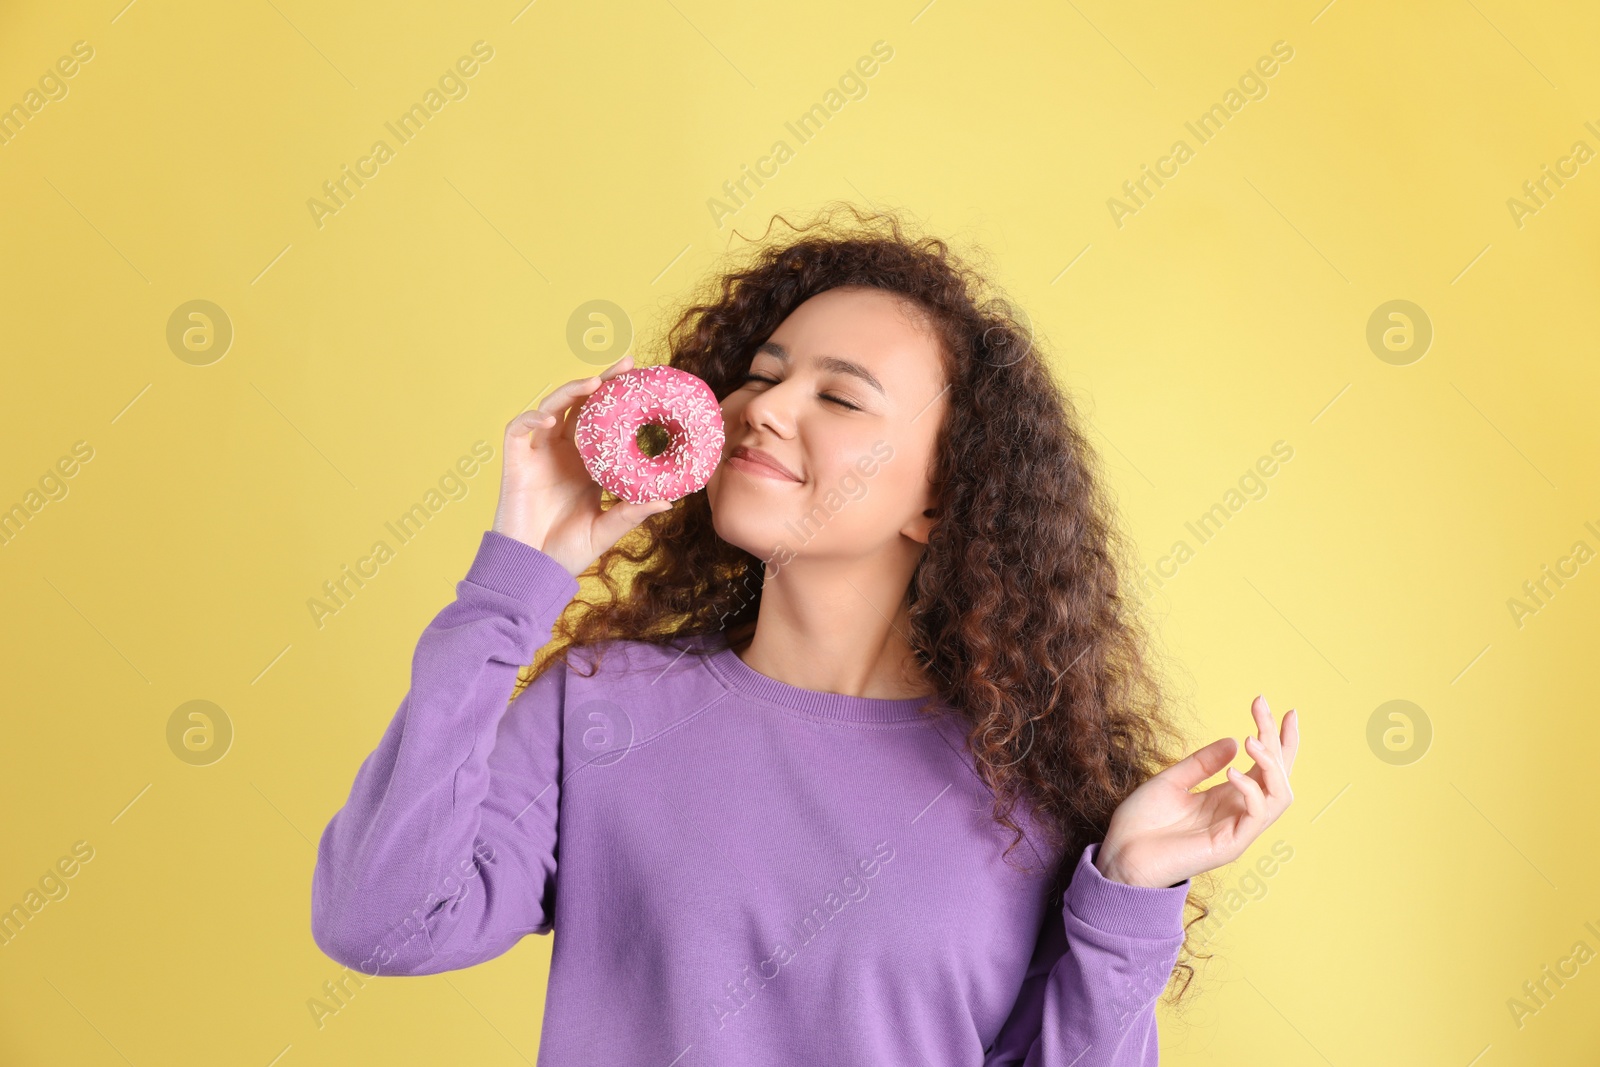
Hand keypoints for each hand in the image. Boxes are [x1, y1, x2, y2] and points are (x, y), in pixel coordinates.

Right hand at [492, 353, 672, 577]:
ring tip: (594, 383)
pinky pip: (518, 430)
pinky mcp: (515, 462)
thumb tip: (667, 500)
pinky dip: (530, 418)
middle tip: (628, 366)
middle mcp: (564, 452)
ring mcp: (539, 454)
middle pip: (581, 405)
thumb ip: (630, 513)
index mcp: (588, 464)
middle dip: (602, 382)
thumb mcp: (605, 530)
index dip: (620, 401)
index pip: (605, 422)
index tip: (646, 383)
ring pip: (551, 408)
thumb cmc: (566, 552)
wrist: (531, 570)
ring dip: (570, 391)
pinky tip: (548, 418)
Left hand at [1094, 695, 1299, 888]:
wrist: (1120, 855)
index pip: (1265, 767)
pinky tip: (1233, 772)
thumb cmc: (1142, 822)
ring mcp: (1238, 831)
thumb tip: (1234, 741)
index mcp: (1227, 798)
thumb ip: (1202, 763)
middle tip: (1263, 707)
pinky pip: (1256, 815)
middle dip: (1277, 739)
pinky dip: (1251, 790)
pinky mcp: (1230, 846)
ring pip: (1279, 796)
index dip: (1275, 738)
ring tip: (1252, 739)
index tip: (1272, 706)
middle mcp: (1238, 813)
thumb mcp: (1171, 781)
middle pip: (1278, 776)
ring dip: (1271, 764)